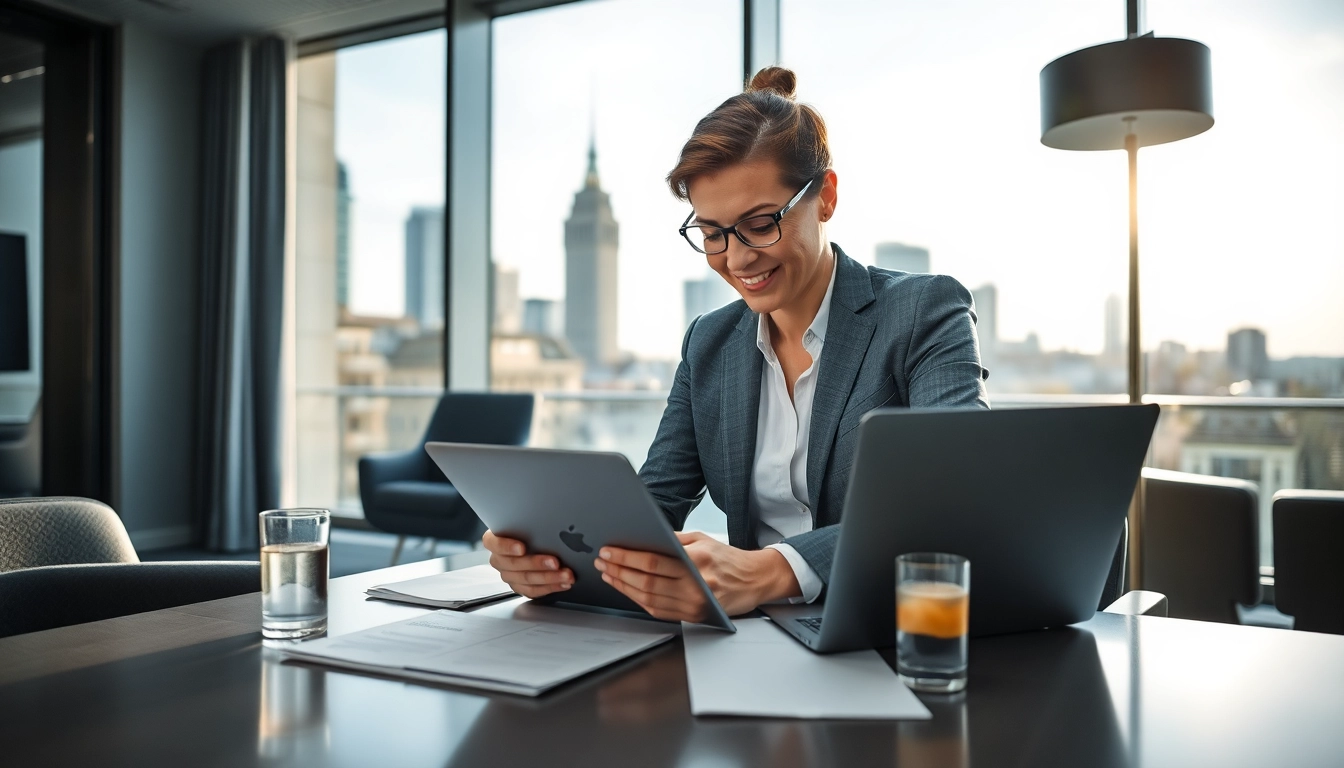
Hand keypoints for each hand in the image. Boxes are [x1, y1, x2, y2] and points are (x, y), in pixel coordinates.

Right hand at [482, 529, 573, 598]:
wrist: (533, 541)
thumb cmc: (528, 529)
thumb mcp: (526, 522)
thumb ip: (529, 524)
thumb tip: (545, 519)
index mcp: (494, 540)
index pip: (494, 543)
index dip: (507, 547)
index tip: (522, 547)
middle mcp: (499, 560)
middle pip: (514, 564)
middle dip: (537, 563)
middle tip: (555, 562)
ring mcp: (508, 575)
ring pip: (526, 579)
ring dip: (549, 577)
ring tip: (566, 574)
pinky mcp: (519, 587)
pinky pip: (533, 590)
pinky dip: (551, 587)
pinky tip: (563, 583)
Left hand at [594, 531, 800, 622]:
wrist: (755, 579)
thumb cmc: (727, 558)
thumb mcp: (702, 539)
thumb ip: (673, 541)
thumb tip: (641, 538)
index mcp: (697, 561)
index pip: (653, 561)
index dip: (626, 557)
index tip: (609, 551)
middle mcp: (696, 585)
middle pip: (647, 581)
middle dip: (619, 571)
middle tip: (603, 562)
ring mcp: (695, 604)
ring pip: (649, 598)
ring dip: (624, 587)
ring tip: (609, 575)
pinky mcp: (694, 616)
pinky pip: (659, 611)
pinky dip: (638, 600)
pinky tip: (627, 590)